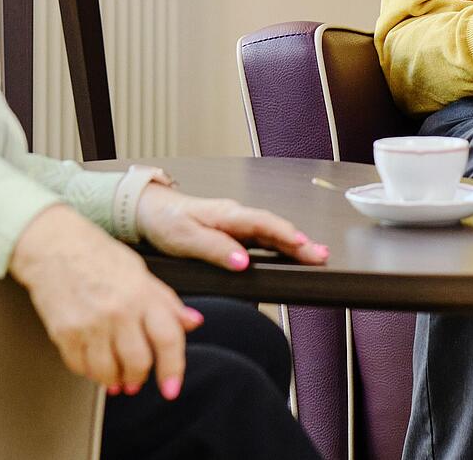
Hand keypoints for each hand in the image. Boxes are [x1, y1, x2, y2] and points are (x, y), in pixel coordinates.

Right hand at [9, 203, 199, 398]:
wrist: (53, 244)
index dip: (173, 368)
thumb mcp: (140, 272)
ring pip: (108, 372)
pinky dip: (89, 372)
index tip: (171, 388)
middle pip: (138, 362)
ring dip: (114, 380)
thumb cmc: (97, 255)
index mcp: (142, 293)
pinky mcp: (65, 332)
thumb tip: (192, 322)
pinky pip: (81, 367)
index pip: (168, 339)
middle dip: (139, 378)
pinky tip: (93, 364)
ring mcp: (91, 323)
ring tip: (114, 376)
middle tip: (136, 379)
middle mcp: (119, 310)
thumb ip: (166, 302)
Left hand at [137, 185, 327, 270]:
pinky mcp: (235, 231)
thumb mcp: (185, 239)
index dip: (284, 234)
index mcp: (227, 214)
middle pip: (274, 228)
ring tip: (316, 255)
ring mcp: (237, 223)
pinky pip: (263, 237)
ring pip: (271, 232)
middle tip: (322, 256)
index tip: (302, 245)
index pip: (262, 223)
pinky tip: (292, 252)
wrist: (150, 210)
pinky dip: (281, 244)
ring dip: (295, 243)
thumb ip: (215, 249)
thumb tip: (242, 261)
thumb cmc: (166, 221)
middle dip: (301, 241)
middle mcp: (236, 216)